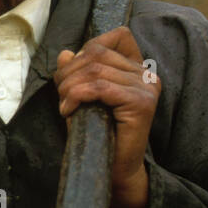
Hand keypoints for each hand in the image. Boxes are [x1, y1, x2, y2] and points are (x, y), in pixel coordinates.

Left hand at [55, 26, 158, 207]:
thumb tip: (66, 53)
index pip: (116, 37)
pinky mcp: (141, 103)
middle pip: (98, 53)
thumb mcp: (83, 97)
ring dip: (69, 86)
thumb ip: (78, 73)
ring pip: (95, 70)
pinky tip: (69, 110)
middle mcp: (147, 74)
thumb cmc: (97, 134)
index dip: (87, 48)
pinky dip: (77, 96)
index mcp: (138, 69)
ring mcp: (147, 88)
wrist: (113, 170)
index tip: (72, 73)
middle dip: (69, 72)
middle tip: (60, 95)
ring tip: (64, 105)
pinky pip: (100, 88)